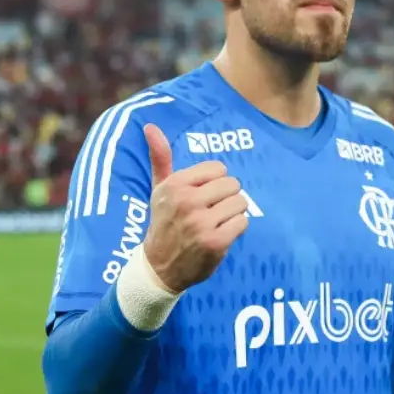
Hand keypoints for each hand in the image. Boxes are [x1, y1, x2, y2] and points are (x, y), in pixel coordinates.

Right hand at [140, 123, 248, 292]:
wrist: (159, 267)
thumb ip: (160, 157)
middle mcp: (187, 201)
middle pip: (232, 184)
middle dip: (227, 197)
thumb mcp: (159, 189)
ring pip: (241, 202)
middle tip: (212, 211)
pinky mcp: (215, 242)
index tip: (203, 196)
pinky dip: (236, 228)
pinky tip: (221, 235)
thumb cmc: (164, 222)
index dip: (216, 182)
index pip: (218, 169)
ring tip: (217, 222)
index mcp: (175, 184)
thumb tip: (150, 126)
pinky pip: (242, 222)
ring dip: (233, 213)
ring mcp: (201, 223)